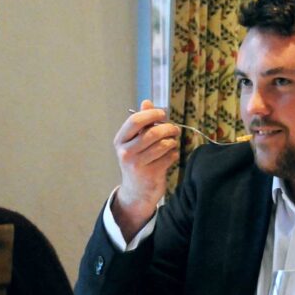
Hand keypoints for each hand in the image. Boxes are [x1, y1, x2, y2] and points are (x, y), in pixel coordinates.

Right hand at [112, 99, 178, 241]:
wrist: (136, 192)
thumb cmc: (137, 162)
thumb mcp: (134, 142)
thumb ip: (141, 122)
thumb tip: (147, 102)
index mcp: (120, 140)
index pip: (135, 121)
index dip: (152, 114)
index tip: (163, 114)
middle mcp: (126, 152)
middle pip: (152, 132)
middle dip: (168, 128)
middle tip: (175, 129)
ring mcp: (138, 164)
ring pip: (163, 145)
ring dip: (172, 142)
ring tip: (172, 143)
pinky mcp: (150, 174)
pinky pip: (169, 157)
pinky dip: (174, 154)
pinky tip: (171, 155)